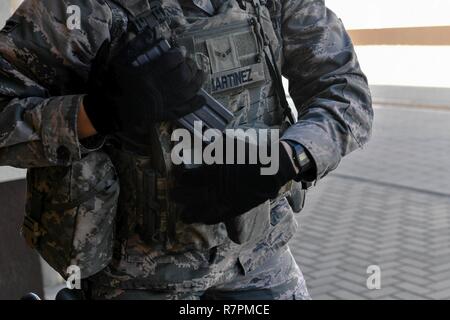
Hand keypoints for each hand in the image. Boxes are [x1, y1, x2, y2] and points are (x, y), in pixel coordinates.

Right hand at [83, 34, 205, 137]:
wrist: (108, 112)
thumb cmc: (110, 86)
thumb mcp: (117, 63)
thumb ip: (131, 48)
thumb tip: (145, 33)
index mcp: (145, 76)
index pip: (170, 61)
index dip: (179, 54)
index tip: (181, 51)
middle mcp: (157, 90)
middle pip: (182, 76)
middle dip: (189, 66)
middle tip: (190, 62)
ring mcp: (162, 104)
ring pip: (187, 92)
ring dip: (197, 82)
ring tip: (201, 73)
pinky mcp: (164, 115)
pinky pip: (183, 110)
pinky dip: (194, 105)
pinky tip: (202, 99)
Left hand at [173, 137, 297, 224]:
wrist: (270, 168)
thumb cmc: (248, 153)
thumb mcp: (227, 143)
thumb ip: (211, 146)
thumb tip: (199, 143)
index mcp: (211, 171)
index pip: (189, 178)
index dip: (182, 179)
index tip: (178, 179)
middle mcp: (216, 188)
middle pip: (192, 196)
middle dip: (180, 197)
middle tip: (173, 197)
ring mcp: (226, 200)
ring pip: (203, 211)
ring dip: (192, 215)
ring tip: (184, 217)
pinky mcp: (236, 208)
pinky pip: (220, 217)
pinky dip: (211, 219)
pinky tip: (204, 220)